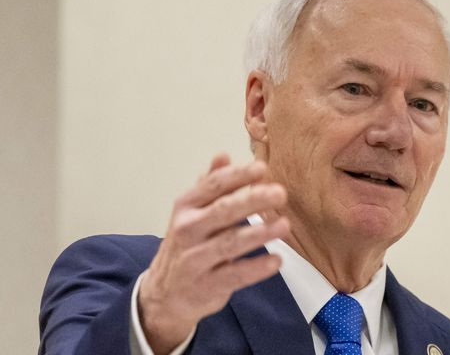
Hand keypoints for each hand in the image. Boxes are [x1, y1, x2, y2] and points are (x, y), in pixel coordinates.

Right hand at [137, 153, 289, 354]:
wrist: (164, 293)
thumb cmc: (187, 244)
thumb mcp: (191, 213)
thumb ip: (209, 185)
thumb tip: (224, 156)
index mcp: (185, 207)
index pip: (212, 186)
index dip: (237, 176)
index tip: (262, 168)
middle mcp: (187, 230)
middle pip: (223, 211)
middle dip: (252, 201)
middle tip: (280, 193)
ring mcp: (195, 259)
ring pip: (230, 243)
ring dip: (259, 233)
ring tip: (284, 225)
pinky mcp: (207, 286)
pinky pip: (235, 275)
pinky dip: (256, 268)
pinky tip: (277, 260)